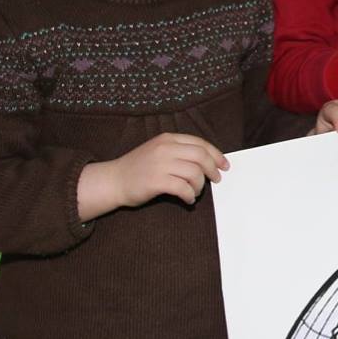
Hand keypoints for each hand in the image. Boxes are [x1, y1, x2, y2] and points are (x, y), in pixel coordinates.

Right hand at [78, 132, 226, 220]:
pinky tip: (187, 199)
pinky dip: (190, 195)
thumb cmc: (138, 168)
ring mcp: (160, 164)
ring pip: (194, 173)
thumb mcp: (158, 151)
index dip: (216, 154)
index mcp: (168, 139)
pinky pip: (183, 188)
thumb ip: (179, 151)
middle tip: (216, 180)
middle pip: (201, 156)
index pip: (200, 143)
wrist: (113, 180)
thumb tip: (206, 162)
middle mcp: (165, 148)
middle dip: (212, 169)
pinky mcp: (156, 181)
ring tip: (194, 192)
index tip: (224, 165)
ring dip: (200, 186)